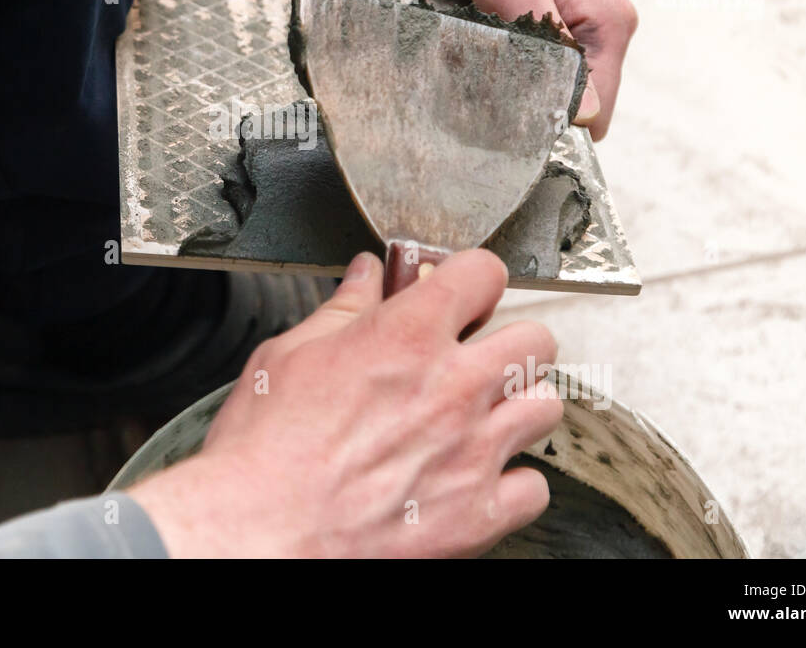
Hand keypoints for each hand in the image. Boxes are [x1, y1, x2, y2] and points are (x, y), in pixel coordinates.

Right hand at [128, 250, 562, 557]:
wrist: (259, 532)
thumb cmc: (264, 451)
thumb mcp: (289, 355)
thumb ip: (342, 310)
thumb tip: (365, 277)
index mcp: (406, 336)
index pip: (483, 274)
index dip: (473, 279)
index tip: (464, 293)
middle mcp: (453, 388)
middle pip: (535, 340)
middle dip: (508, 342)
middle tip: (478, 357)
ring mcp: (472, 451)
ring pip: (546, 406)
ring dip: (518, 407)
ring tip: (484, 416)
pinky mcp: (477, 513)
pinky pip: (535, 488)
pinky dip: (513, 483)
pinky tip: (480, 478)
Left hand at [383, 0, 637, 139]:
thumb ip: (555, 53)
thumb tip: (588, 117)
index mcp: (610, 23)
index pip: (598, 109)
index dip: (557, 121)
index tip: (513, 116)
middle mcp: (607, 26)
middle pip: (580, 100)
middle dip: (537, 103)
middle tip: (489, 86)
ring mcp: (585, 22)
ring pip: (558, 82)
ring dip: (523, 82)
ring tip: (485, 62)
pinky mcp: (560, 18)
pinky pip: (545, 62)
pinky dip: (517, 63)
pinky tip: (489, 49)